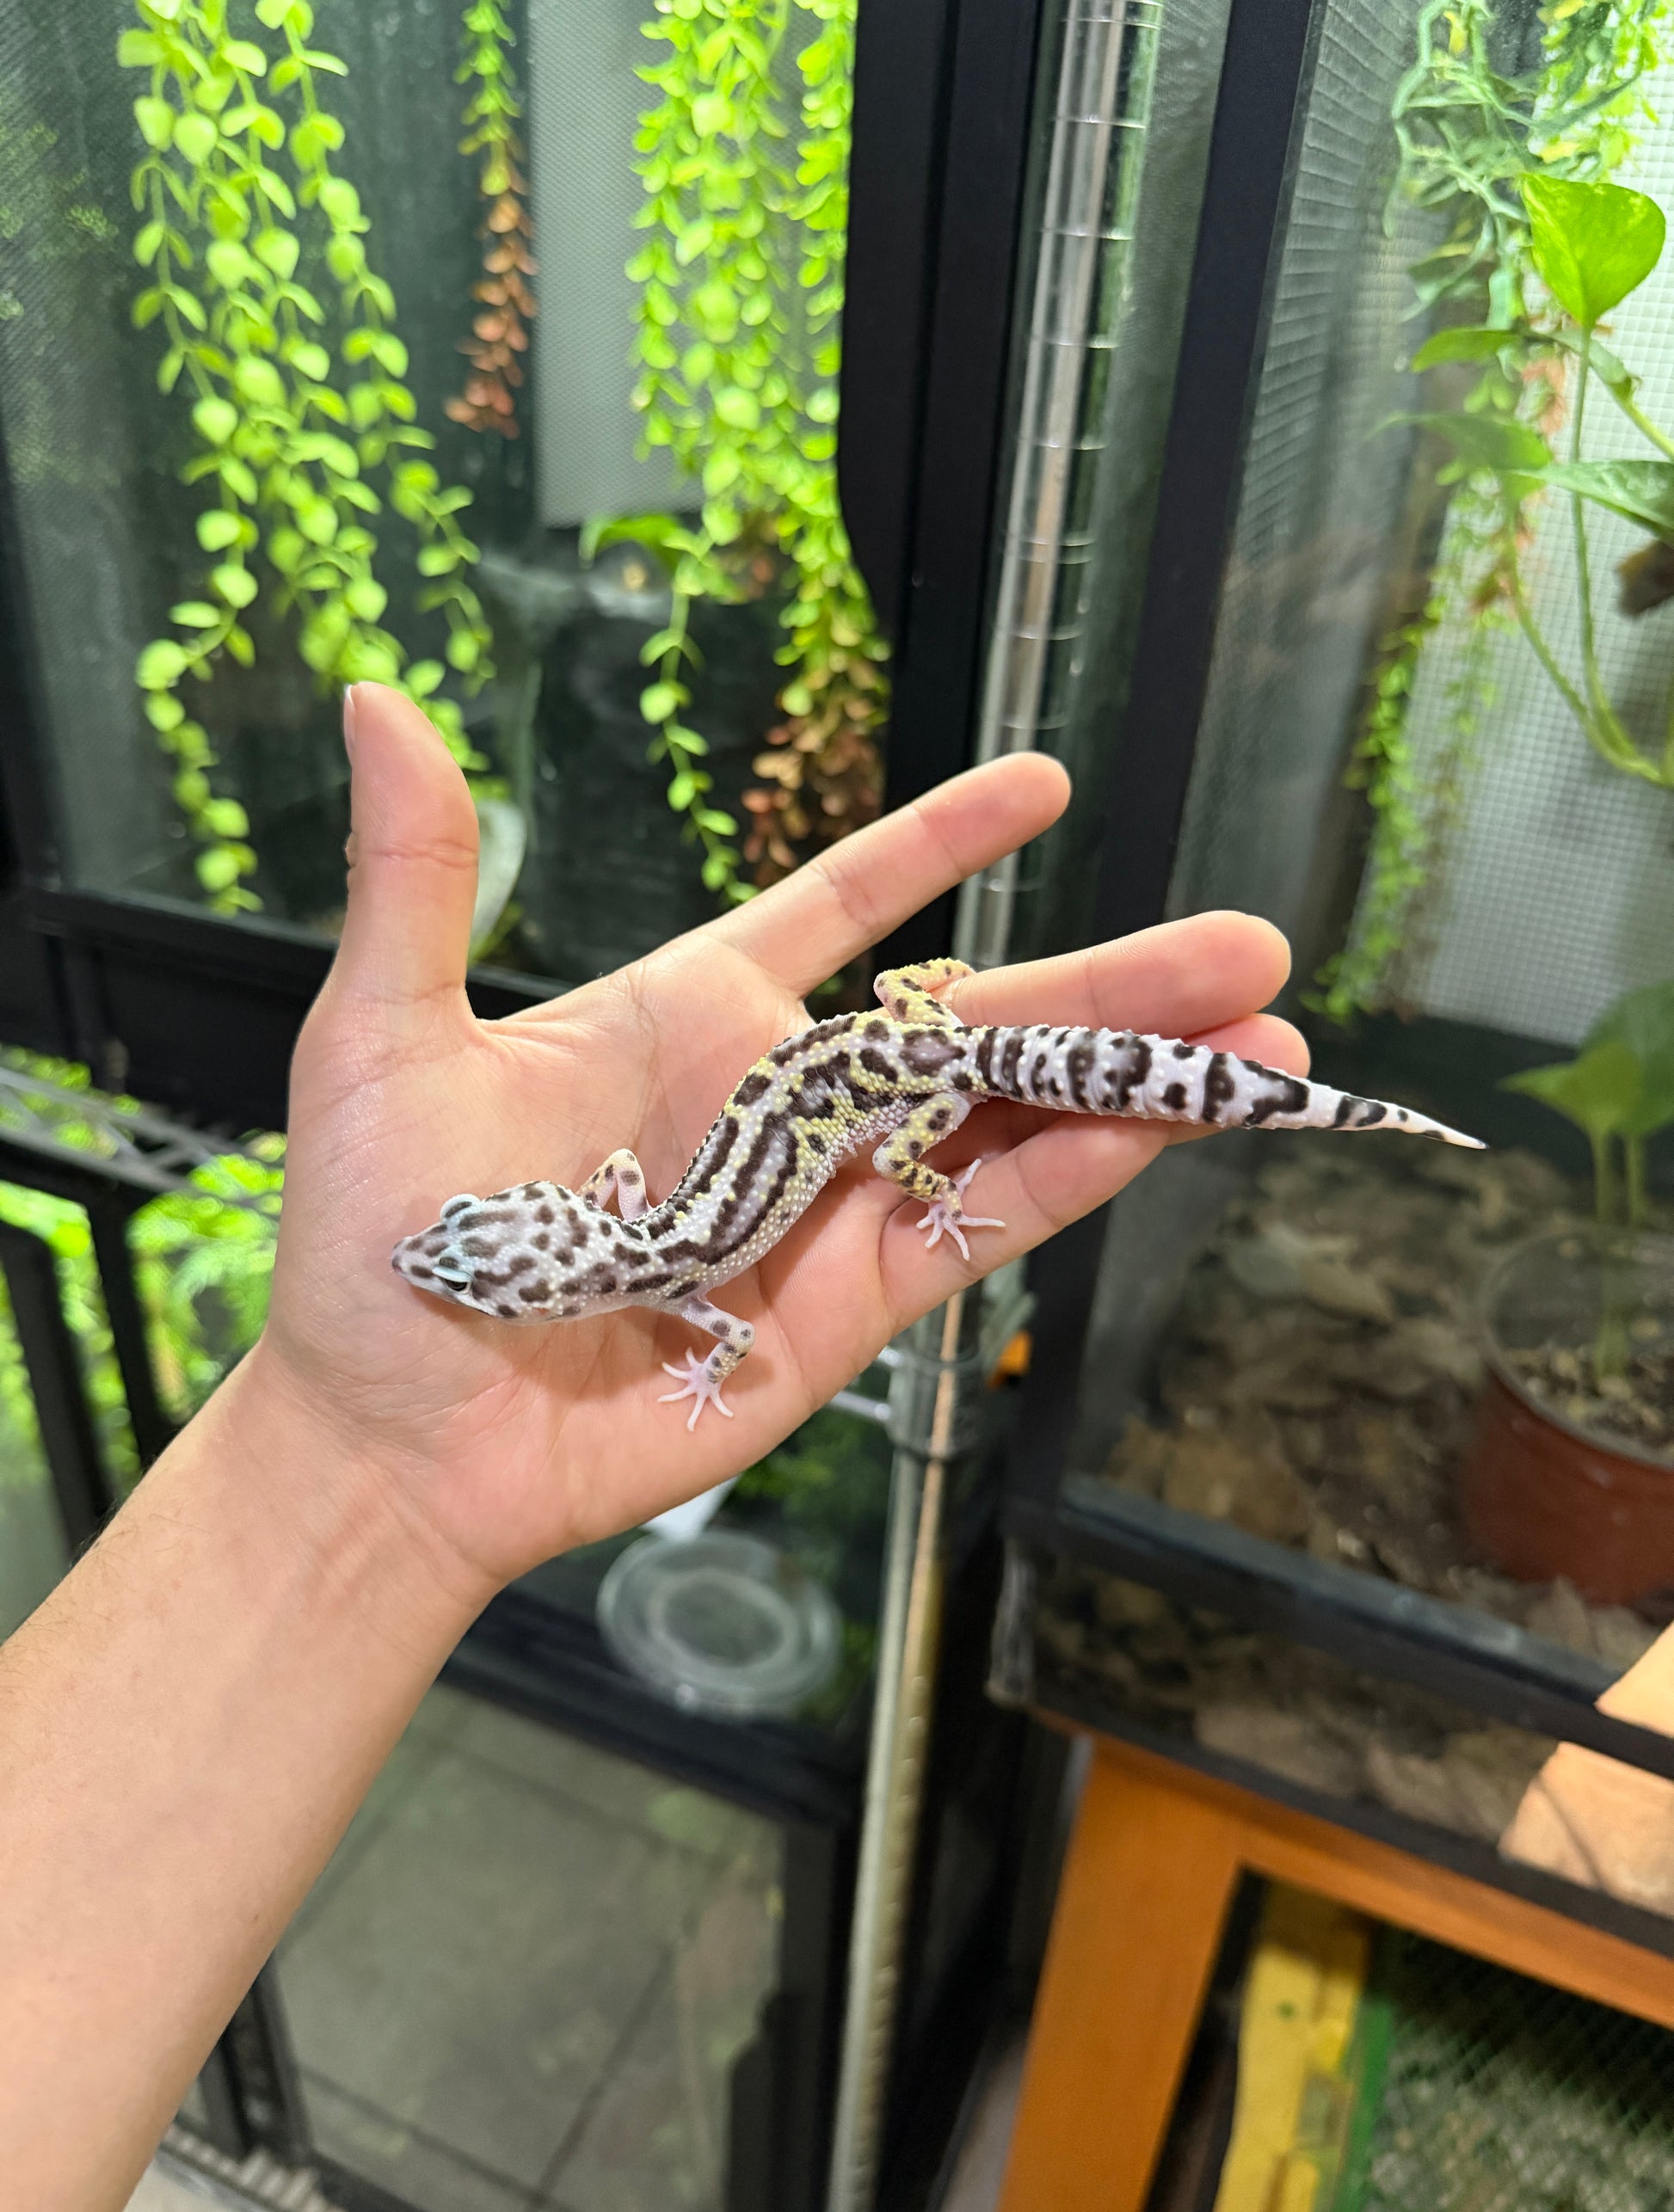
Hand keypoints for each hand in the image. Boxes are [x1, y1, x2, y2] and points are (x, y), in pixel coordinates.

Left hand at [254, 684, 1305, 1599]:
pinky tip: (1166, 1129)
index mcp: (690, 1015)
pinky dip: (1074, 1178)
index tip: (1047, 782)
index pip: (843, 904)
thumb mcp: (383, 1039)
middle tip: (1251, 945)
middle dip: (1115, 980)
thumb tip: (377, 699)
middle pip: (974, 1019)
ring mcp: (825, 1205)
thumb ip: (417, 880)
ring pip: (1007, 1122)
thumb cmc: (378, 1240)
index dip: (942, 842)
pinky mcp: (849, 1307)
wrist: (393, 1439)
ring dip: (1133, 1081)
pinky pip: (978, 1227)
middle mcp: (779, 1103)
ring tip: (1268, 1044)